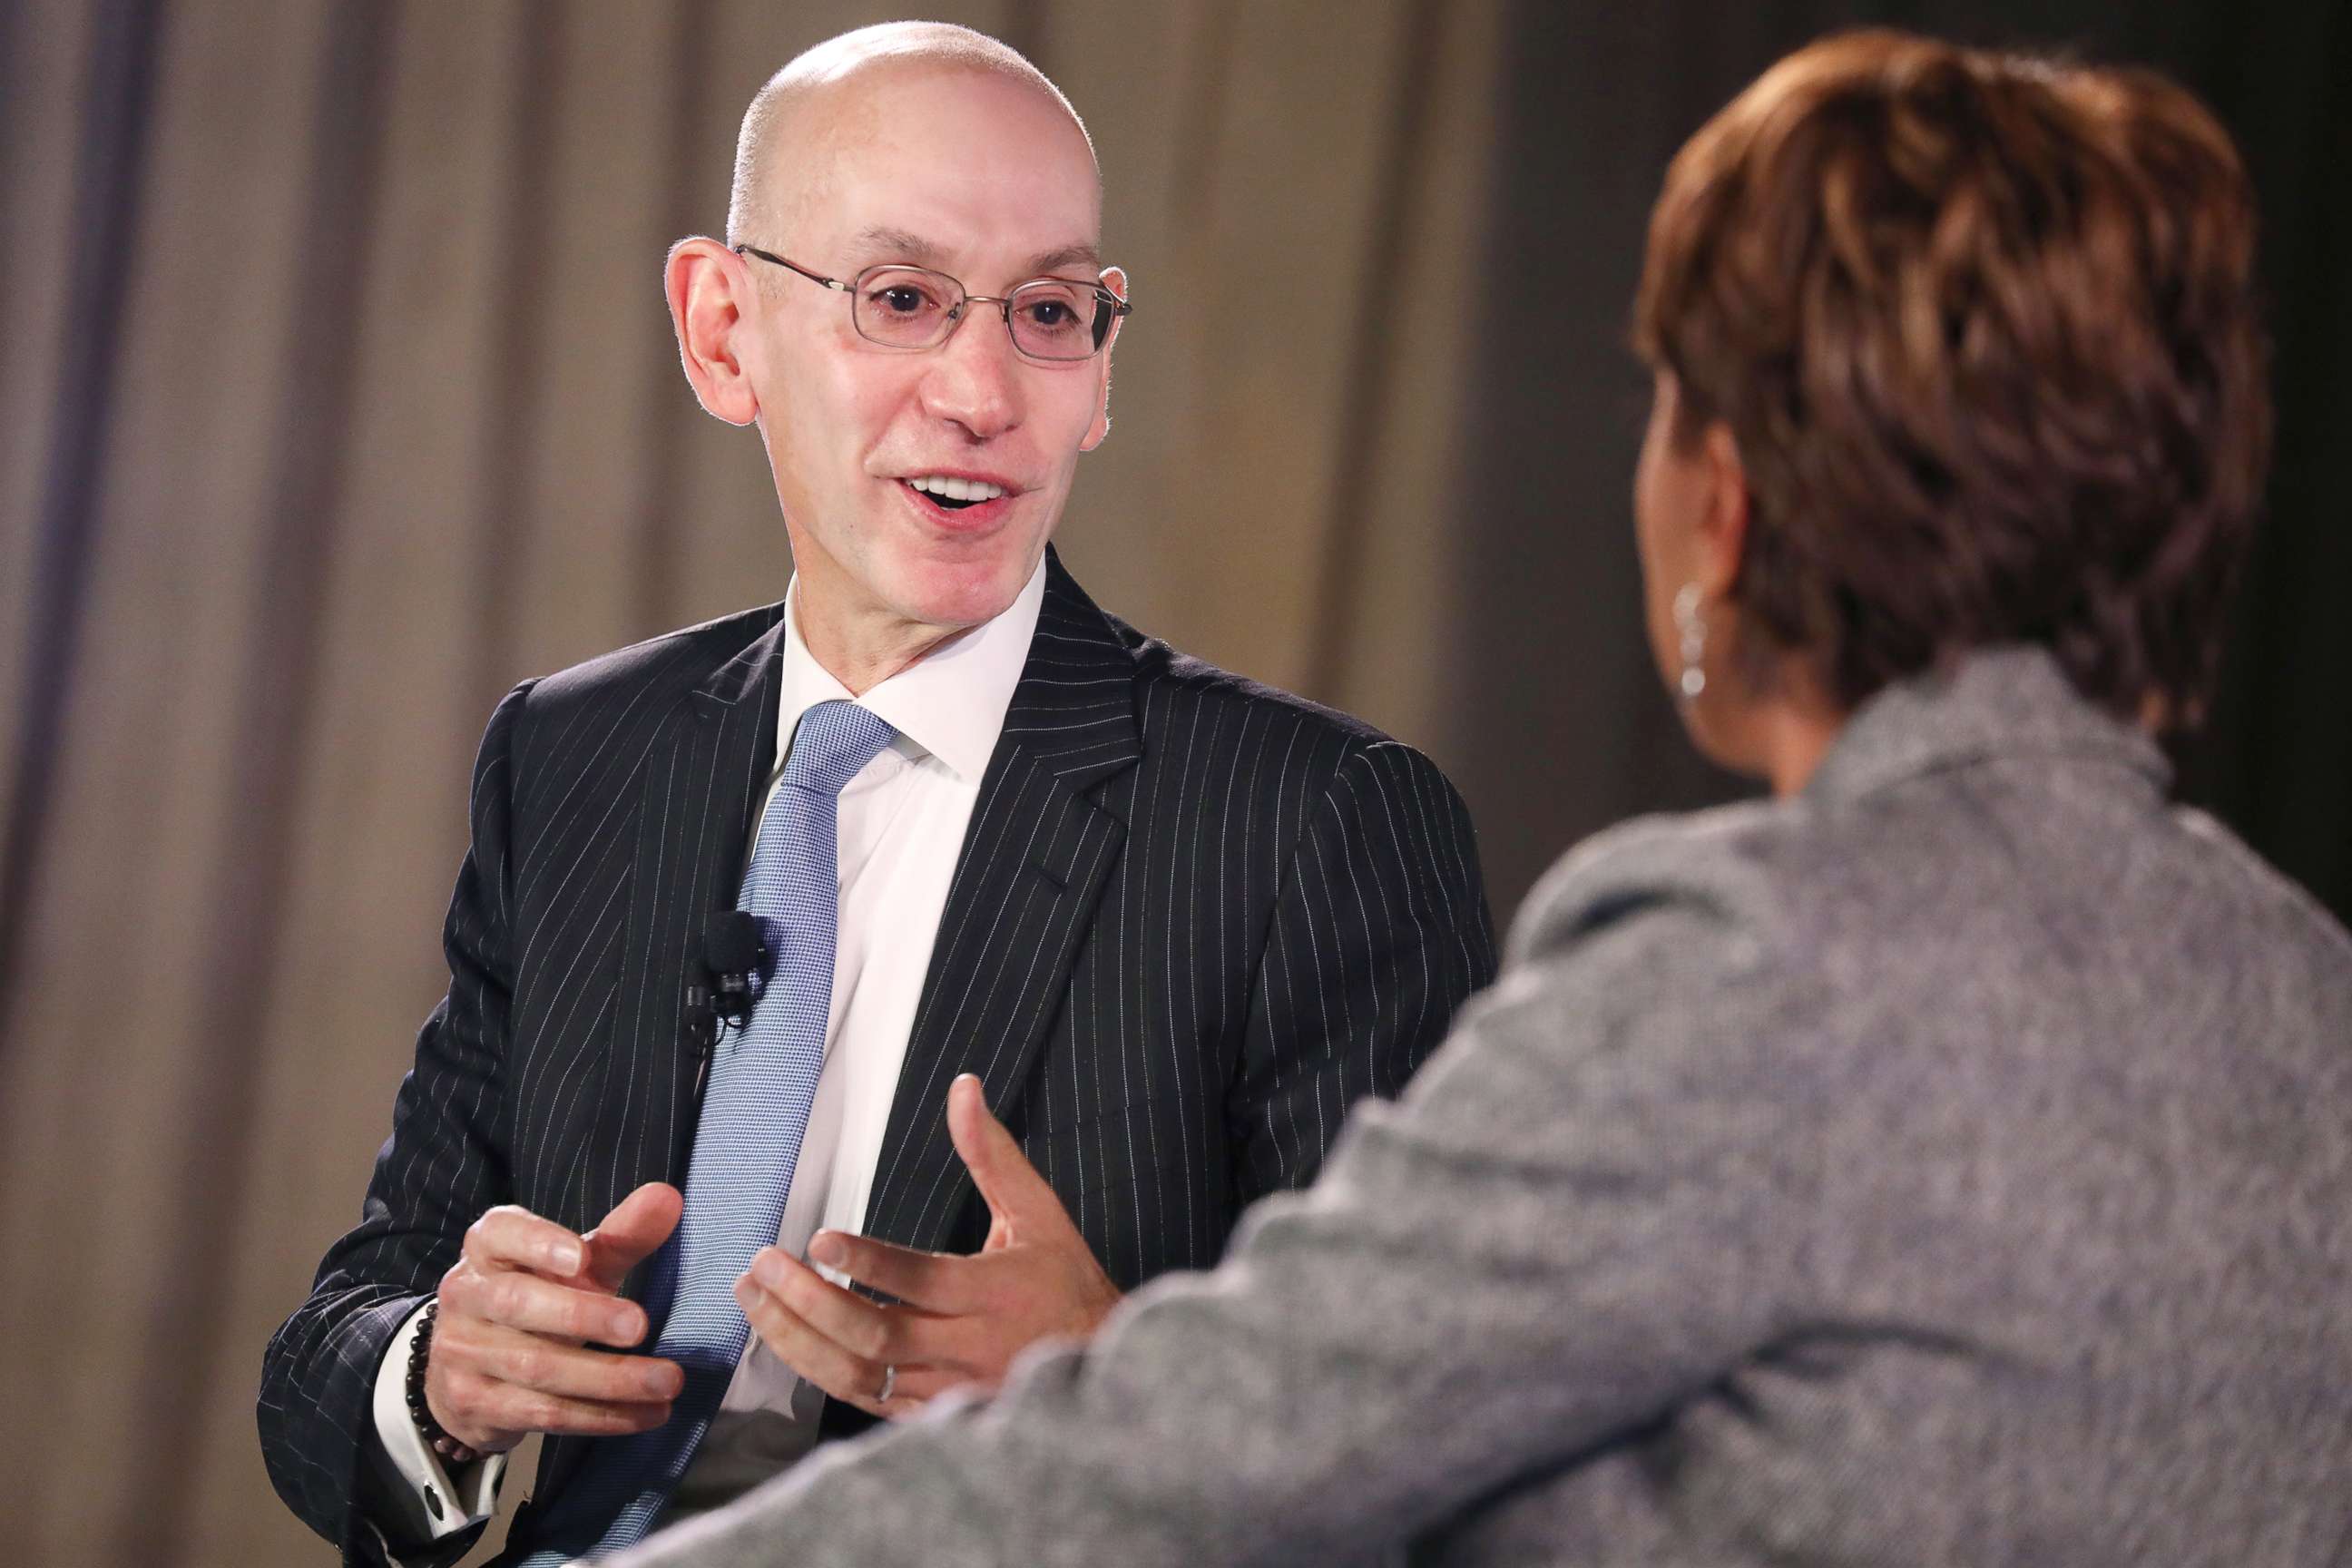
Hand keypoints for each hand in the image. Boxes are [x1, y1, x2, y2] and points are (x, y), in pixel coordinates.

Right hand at [425, 1182, 686, 1453]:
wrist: (469, 1365)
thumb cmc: (540, 1295)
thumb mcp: (577, 1264)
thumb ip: (621, 1234)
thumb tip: (669, 1198)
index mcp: (488, 1247)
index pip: (501, 1234)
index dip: (539, 1243)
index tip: (581, 1257)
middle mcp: (466, 1295)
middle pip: (518, 1303)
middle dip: (582, 1316)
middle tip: (640, 1325)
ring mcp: (463, 1353)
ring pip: (536, 1367)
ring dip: (609, 1378)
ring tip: (666, 1381)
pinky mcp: (475, 1404)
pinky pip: (542, 1412)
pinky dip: (600, 1415)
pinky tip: (647, 1413)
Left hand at [734, 1074, 1121, 1418]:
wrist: (1101, 1363)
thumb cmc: (1066, 1282)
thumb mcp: (1039, 1212)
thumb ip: (993, 1154)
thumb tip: (963, 1089)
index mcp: (993, 1293)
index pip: (920, 1281)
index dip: (868, 1262)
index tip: (819, 1239)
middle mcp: (968, 1347)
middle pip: (876, 1335)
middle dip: (809, 1302)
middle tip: (762, 1267)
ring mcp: (948, 1388)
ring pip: (859, 1375)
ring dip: (797, 1339)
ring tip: (754, 1300)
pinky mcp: (933, 1414)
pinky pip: (865, 1401)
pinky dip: (819, 1371)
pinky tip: (785, 1338)